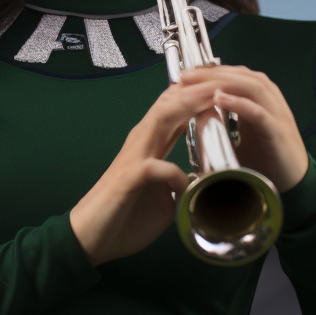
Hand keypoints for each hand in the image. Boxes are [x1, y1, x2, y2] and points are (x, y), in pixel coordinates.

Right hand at [69, 78, 219, 266]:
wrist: (89, 237)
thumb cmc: (124, 215)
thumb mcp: (164, 196)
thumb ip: (182, 182)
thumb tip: (203, 181)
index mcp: (150, 143)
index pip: (176, 108)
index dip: (199, 93)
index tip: (225, 84)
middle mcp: (141, 142)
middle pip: (170, 102)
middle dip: (197, 88)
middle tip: (225, 76)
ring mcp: (132, 157)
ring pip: (160, 119)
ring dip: (187, 107)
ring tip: (212, 99)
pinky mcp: (126, 178)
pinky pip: (155, 167)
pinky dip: (174, 173)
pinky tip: (187, 183)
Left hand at [174, 65, 308, 194]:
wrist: (295, 184)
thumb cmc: (267, 160)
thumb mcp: (241, 136)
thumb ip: (225, 122)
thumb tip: (197, 112)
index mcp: (263, 100)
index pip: (237, 75)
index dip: (212, 72)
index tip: (187, 75)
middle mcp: (272, 101)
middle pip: (243, 76)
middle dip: (212, 73)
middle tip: (185, 76)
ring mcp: (277, 115)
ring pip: (251, 87)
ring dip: (222, 83)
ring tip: (198, 84)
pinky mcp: (278, 132)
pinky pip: (259, 112)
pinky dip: (239, 103)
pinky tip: (219, 98)